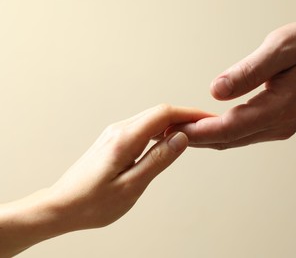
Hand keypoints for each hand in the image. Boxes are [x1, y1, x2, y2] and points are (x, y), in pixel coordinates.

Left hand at [0, 104, 211, 256]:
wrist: (61, 206)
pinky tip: (168, 142)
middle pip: (159, 113)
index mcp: (124, 139)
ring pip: (151, 120)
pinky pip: (143, 129)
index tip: (208, 119)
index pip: (164, 114)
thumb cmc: (92, 202)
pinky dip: (160, 131)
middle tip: (206, 128)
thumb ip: (157, 160)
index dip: (190, 114)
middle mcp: (119, 130)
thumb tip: (181, 138)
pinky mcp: (114, 141)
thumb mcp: (131, 186)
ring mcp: (115, 134)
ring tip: (193, 135)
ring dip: (173, 124)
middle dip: (185, 117)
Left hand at [169, 21, 295, 148]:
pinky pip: (242, 134)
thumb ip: (248, 72)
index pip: (229, 128)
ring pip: (233, 139)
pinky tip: (205, 127)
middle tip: (165, 132)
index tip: (172, 130)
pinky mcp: (276, 124)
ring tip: (178, 130)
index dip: (198, 131)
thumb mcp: (279, 49)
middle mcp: (279, 125)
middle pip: (228, 139)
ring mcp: (278, 127)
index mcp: (280, 108)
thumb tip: (216, 91)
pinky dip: (220, 132)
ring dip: (205, 137)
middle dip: (195, 138)